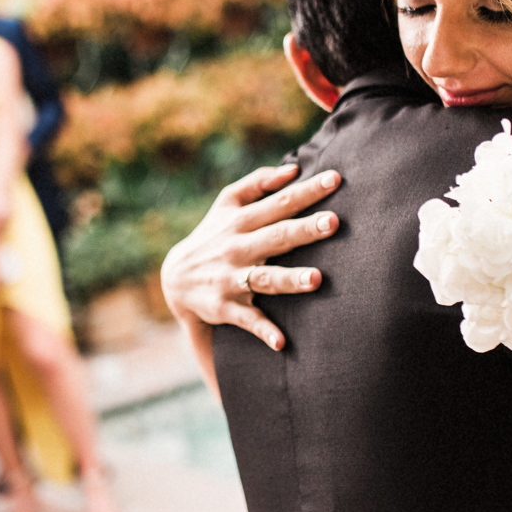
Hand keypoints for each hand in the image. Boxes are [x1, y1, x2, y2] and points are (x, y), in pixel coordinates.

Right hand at [160, 163, 340, 350]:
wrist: (175, 280)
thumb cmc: (212, 235)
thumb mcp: (226, 203)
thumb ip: (258, 183)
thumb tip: (293, 169)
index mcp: (241, 221)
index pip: (280, 203)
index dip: (307, 191)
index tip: (336, 179)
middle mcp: (237, 248)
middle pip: (276, 237)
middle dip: (304, 229)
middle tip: (333, 222)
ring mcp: (231, 279)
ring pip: (264, 279)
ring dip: (289, 280)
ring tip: (316, 279)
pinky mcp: (225, 307)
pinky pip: (247, 320)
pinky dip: (263, 330)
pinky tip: (281, 342)